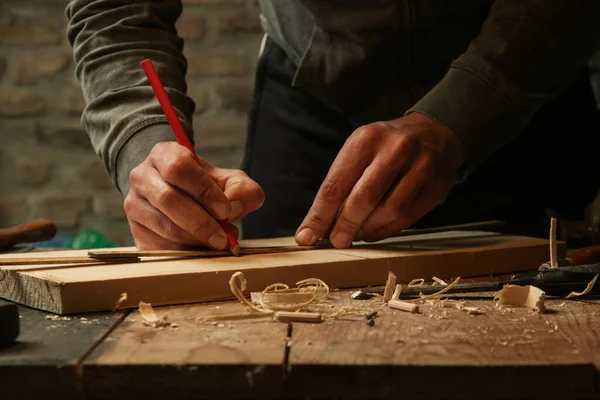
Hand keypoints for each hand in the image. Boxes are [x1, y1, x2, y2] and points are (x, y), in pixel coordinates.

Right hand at [124, 142, 263, 249]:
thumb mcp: (231, 181)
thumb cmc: (207, 187)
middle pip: (168, 199)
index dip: (203, 191)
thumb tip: (233, 207)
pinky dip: (183, 250)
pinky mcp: (135, 230)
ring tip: (215, 242)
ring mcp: (134, 204)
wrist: (182, 198)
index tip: (225, 210)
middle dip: (200, 222)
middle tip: (222, 237)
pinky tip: (199, 247)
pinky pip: (158, 245)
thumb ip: (242, 190)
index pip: (179, 168)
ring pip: (163, 225)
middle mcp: (142, 176)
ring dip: (194, 239)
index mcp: (164, 154)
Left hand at [295, 112, 464, 247]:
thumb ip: (339, 184)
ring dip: (368, 229)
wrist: (434, 132)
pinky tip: (376, 231)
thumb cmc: (385, 147)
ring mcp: (421, 167)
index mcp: (366, 139)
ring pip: (390, 211)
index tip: (307, 236)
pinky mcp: (437, 186)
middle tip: (336, 241)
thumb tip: (318, 225)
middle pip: (365, 197)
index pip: (337, 183)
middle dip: (346, 225)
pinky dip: (387, 230)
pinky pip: (408, 217)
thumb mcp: (358, 151)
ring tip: (356, 235)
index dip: (320, 214)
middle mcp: (396, 149)